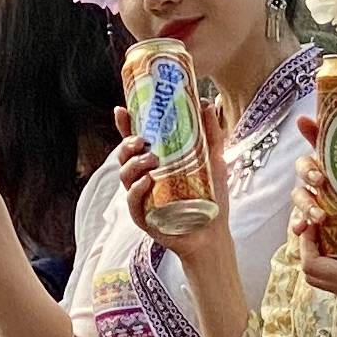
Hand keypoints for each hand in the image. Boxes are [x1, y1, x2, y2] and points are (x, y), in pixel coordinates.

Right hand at [119, 87, 231, 253]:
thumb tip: (206, 103)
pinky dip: (137, 190)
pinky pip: (132, 202)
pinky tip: (147, 182)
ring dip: (134, 165)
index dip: (124, 126)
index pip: (135, 142)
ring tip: (151, 161)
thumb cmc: (211, 198)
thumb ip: (211, 133)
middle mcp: (144, 178)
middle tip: (142, 141)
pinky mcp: (143, 217)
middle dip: (127, 145)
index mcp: (156, 163)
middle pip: (124, 157)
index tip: (121, 110)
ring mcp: (141, 198)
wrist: (214, 233)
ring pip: (125, 177)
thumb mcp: (215, 161)